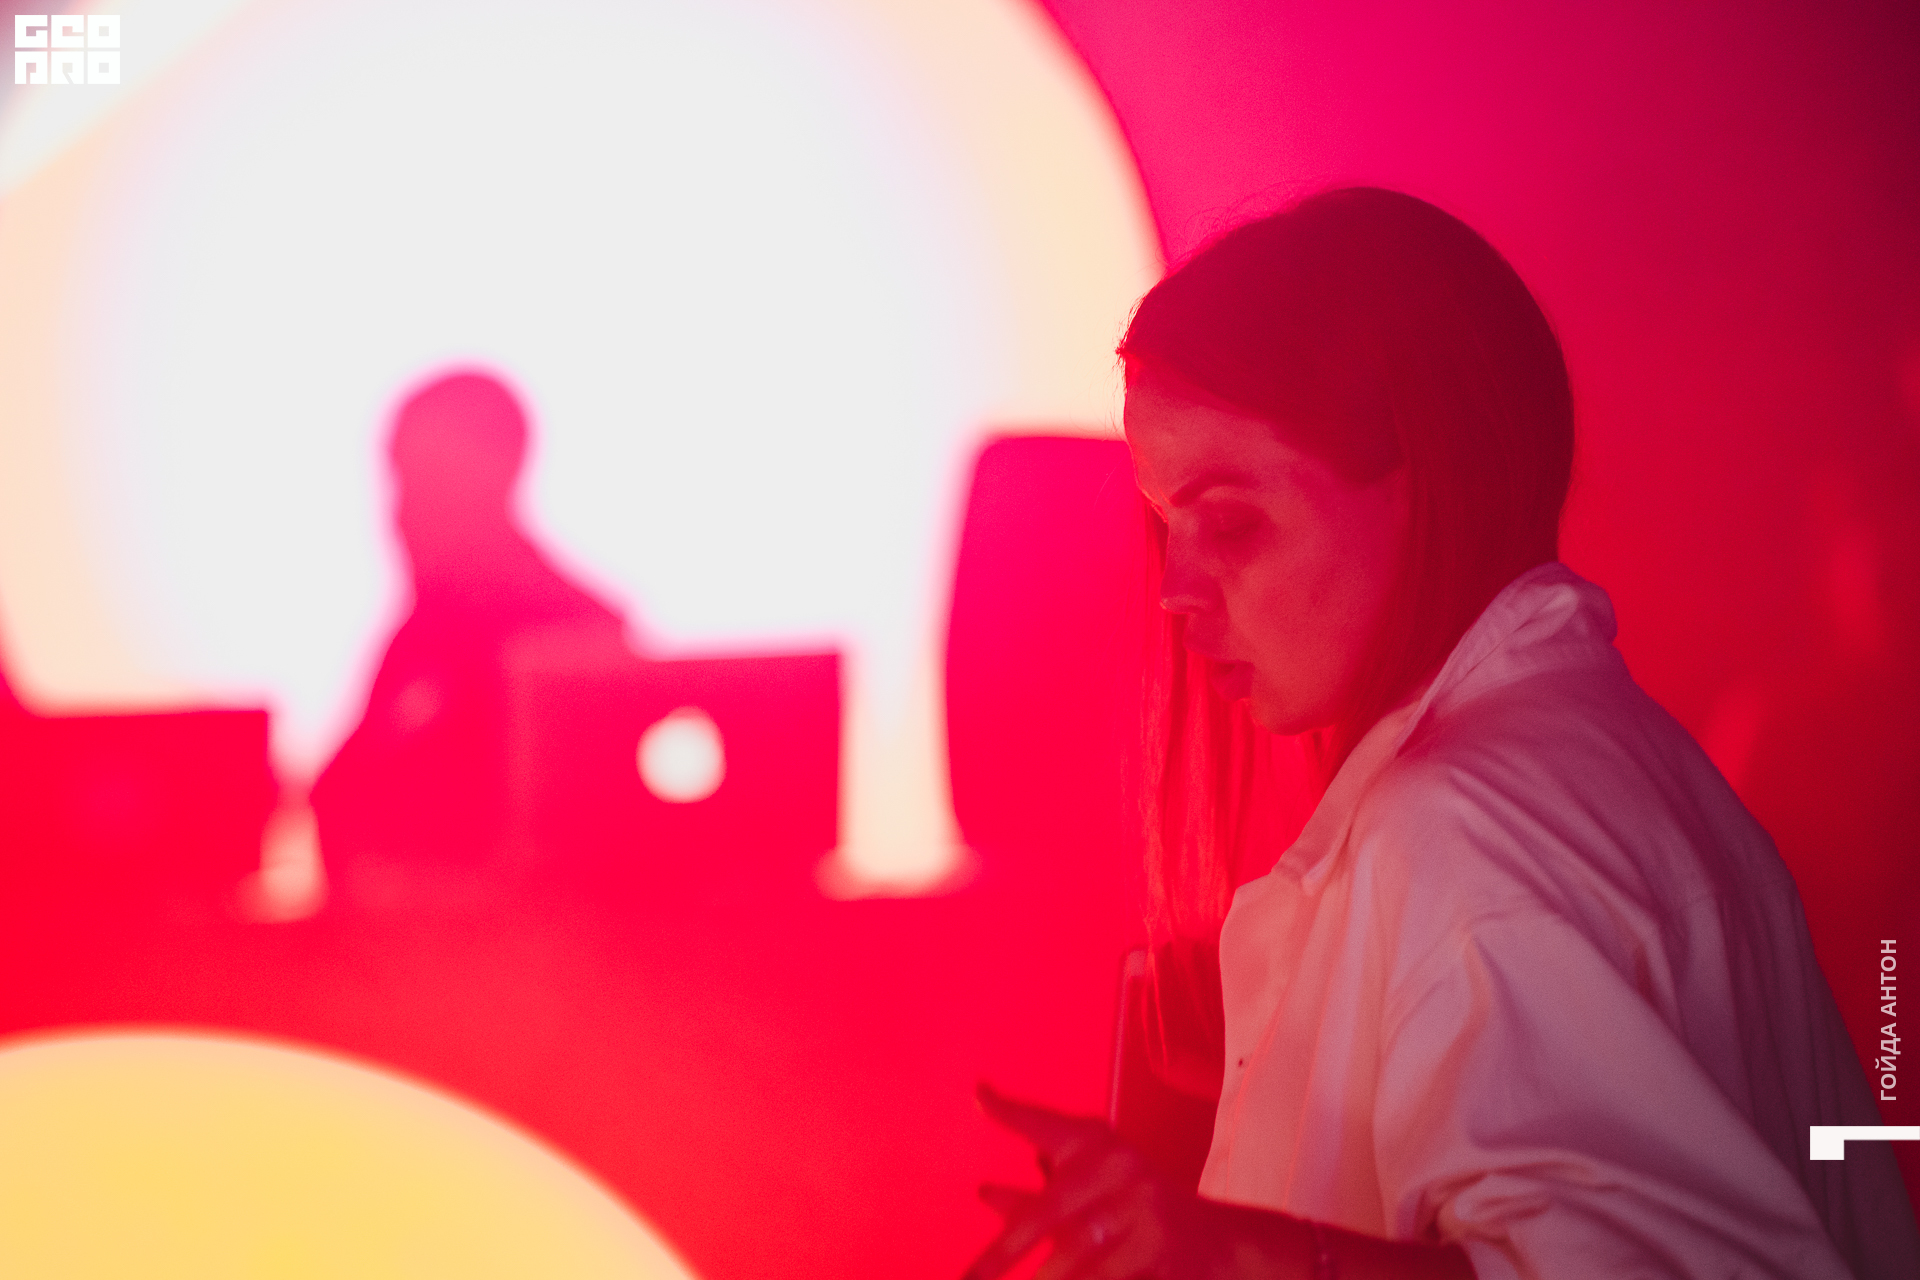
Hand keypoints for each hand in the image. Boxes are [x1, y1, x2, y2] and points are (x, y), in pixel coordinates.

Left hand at [964, 1082, 1226, 1279]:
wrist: (1218, 1242)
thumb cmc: (1135, 1212)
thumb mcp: (1091, 1193)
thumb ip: (1041, 1194)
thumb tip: (985, 1194)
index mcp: (1098, 1147)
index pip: (1047, 1126)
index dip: (1012, 1113)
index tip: (979, 1095)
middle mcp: (1119, 1168)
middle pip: (1047, 1211)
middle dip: (1002, 1252)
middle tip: (971, 1277)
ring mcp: (1143, 1209)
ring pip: (1075, 1253)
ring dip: (1043, 1276)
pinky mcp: (1160, 1250)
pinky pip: (1106, 1274)